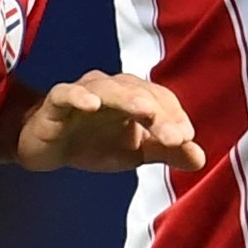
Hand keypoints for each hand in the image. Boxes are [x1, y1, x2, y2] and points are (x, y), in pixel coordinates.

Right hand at [16, 70, 204, 173]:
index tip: (187, 140)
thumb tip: (200, 159)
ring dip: (127, 98)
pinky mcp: (55, 102)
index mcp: (135, 98)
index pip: (161, 101)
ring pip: (108, 88)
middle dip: (159, 113)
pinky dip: (79, 96)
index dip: (175, 117)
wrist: (46, 149)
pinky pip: (66, 93)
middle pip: (140, 92)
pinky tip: (91, 105)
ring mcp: (83, 92)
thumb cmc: (93, 143)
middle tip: (175, 136)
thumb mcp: (135, 153)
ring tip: (144, 110)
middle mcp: (112, 88)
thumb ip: (166, 152)